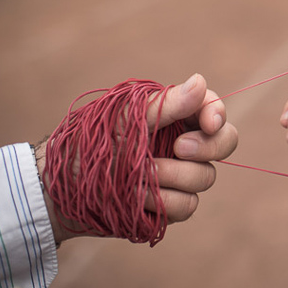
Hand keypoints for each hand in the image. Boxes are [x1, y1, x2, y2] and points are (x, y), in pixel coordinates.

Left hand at [39, 73, 238, 244]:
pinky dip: (163, 201)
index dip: (218, 114)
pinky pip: (187, 205)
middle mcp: (185, 145)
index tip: (210, 123)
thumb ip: (166, 105)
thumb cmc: (91, 143)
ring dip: (173, 176)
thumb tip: (200, 81)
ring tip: (139, 174)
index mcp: (176, 116)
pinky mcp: (172, 206)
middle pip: (225, 143)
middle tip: (178, 148)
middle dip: (208, 146)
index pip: (213, 110)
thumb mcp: (126, 118)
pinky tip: (138, 197)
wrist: (62, 187)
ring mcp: (181, 177)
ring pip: (206, 177)